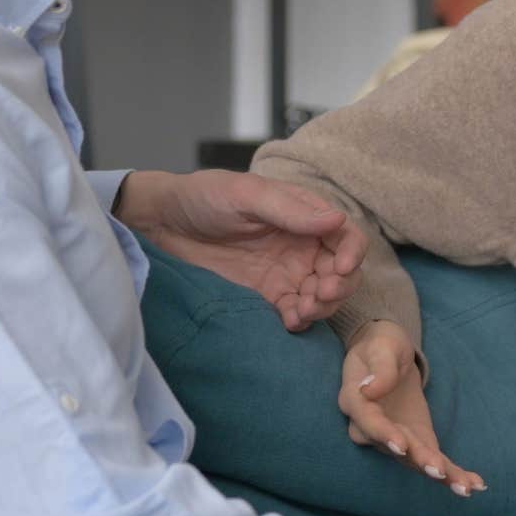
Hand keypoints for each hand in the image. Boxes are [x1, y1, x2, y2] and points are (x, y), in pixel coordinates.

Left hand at [118, 170, 366, 331]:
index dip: (352, 252)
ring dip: (323, 305)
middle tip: (322, 293)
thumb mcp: (247, 195)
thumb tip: (336, 219)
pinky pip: (295, 312)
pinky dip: (300, 320)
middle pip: (342, 270)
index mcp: (304, 214)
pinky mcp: (267, 296)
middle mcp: (302, 245)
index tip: (340, 267)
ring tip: (304, 310)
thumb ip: (290, 210)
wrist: (163, 224)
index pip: (345, 234)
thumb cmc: (204, 196)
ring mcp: (286, 272)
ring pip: (324, 295)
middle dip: (340, 285)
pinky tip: (290, 320)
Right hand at [340, 320, 486, 498]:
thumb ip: (380, 368)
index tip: (402, 445)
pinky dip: (453, 472)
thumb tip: (369, 390)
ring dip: (441, 475)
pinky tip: (475, 484)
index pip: (368, 423)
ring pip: (415, 460)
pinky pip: (432, 457)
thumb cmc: (381, 345)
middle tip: (438, 472)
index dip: (383, 434)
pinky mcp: (416, 438)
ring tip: (465, 488)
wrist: (386, 353)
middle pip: (394, 449)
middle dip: (418, 461)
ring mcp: (396, 436)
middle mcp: (372, 428)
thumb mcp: (382, 346)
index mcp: (356, 403)